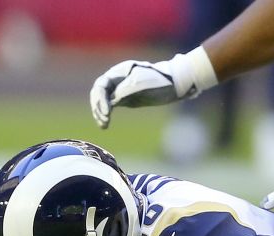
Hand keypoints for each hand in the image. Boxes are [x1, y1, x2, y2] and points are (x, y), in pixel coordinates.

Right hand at [90, 48, 216, 128]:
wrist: (175, 84)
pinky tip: (105, 124)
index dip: (101, 99)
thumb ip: (126, 90)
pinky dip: (106, 114)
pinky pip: (110, 106)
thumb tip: (111, 100)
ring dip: (100, 112)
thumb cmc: (161, 81)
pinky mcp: (126, 99)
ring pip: (103, 100)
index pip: (102, 85)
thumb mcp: (143, 85)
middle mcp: (117, 79)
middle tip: (105, 120)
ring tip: (104, 125)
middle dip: (98, 107)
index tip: (108, 112)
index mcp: (120, 72)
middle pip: (99, 93)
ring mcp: (120, 89)